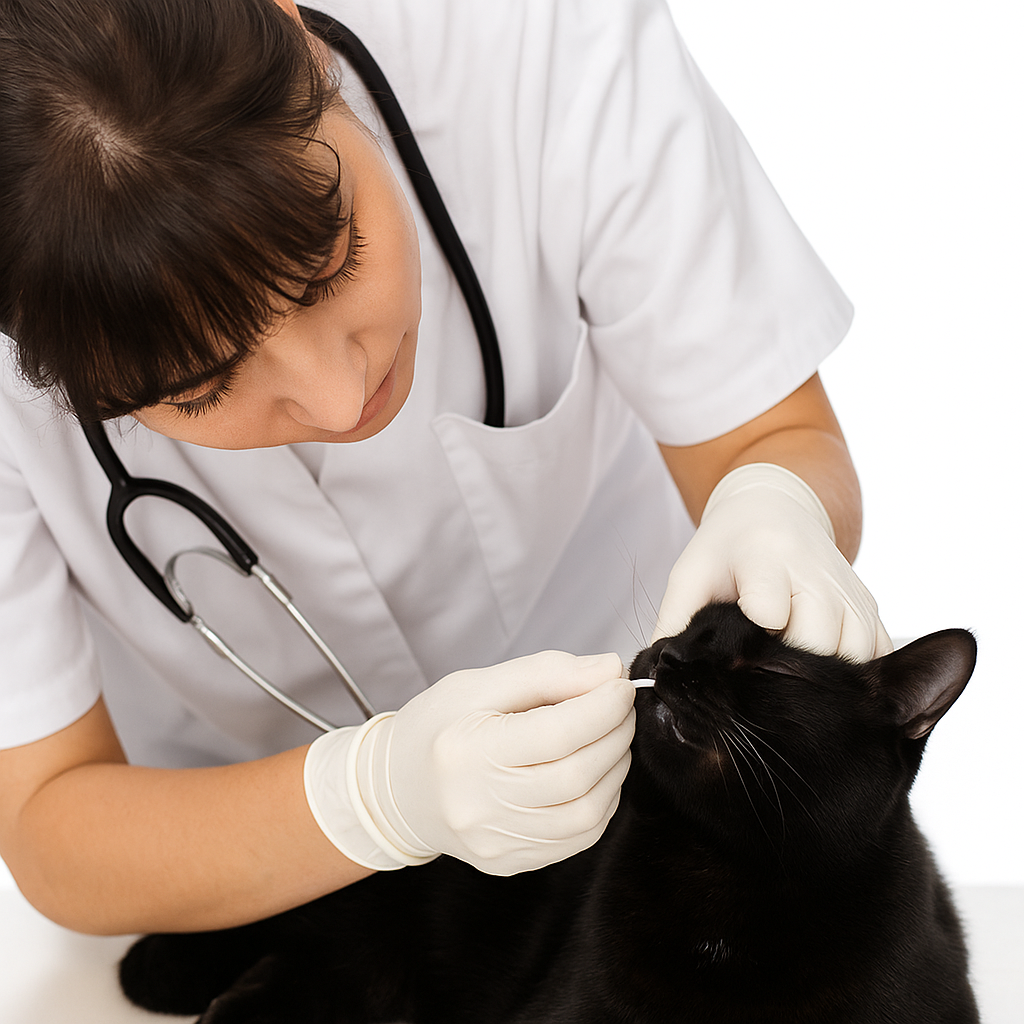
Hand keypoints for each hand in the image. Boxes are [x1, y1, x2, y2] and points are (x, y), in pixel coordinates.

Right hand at [304, 652, 633, 874]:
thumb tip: (610, 670)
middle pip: (577, 775)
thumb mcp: (481, 683)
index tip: (621, 684)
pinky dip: (601, 801)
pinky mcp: (511, 864)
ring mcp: (497, 842)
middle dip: (615, 735)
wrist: (397, 788)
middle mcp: (479, 806)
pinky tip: (595, 773)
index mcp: (467, 752)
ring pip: (586, 813)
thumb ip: (547, 672)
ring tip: (611, 737)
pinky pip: (577, 838)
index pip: (556, 734)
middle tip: (622, 708)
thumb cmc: (438, 726)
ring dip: (614, 769)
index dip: (603, 707)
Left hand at [652, 463, 891, 660]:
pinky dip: (849, 673)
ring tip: (781, 670)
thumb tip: (655, 679)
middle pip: (815, 645)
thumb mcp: (689, 575)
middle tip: (754, 674)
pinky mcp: (869, 607)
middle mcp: (816, 572)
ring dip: (817, 676)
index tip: (733, 658)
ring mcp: (848, 591)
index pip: (770, 610)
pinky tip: (815, 671)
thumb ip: (674, 625)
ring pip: (850, 657)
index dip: (751, 642)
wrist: (775, 510)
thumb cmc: (726, 548)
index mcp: (765, 557)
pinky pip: (873, 655)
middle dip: (783, 670)